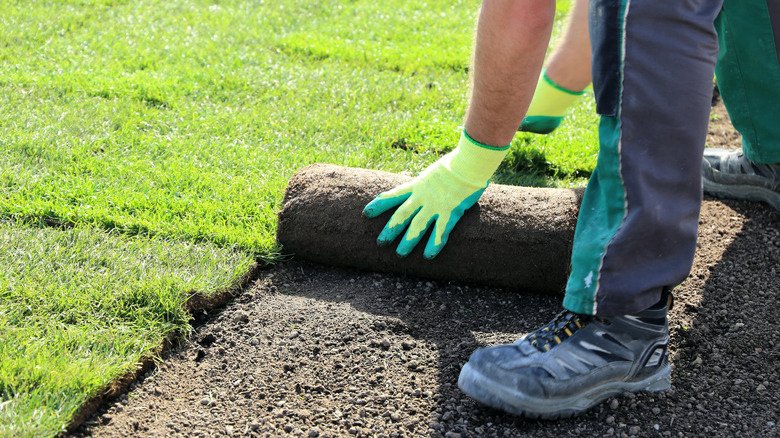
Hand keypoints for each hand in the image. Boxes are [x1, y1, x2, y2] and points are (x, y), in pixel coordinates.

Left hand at [363, 131, 509, 258]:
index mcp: (418, 185)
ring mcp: (435, 206)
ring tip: (399, 254)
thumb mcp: (435, 171)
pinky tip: (428, 256)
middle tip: (380, 243)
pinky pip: (440, 232)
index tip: (367, 213)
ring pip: (417, 227)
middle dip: (390, 230)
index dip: (379, 204)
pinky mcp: (450, 212)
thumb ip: (429, 181)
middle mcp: (422, 197)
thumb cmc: (457, 163)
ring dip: (407, 241)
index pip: (393, 195)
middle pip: (401, 215)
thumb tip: (427, 184)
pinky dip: (433, 245)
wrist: (468, 163)